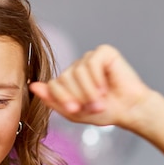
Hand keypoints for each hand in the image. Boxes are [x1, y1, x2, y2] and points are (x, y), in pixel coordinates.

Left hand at [29, 44, 151, 127]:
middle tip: (94, 107)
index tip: (75, 109)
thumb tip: (33, 86)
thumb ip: (52, 100)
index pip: (52, 85)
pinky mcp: (103, 52)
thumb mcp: (74, 112)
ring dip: (89, 91)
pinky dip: (97, 79)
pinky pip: (91, 63)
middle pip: (63, 78)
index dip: (62, 98)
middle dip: (78, 96)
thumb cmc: (105, 112)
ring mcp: (89, 58)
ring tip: (101, 101)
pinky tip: (106, 87)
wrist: (130, 110)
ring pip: (76, 72)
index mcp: (67, 81)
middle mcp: (76, 68)